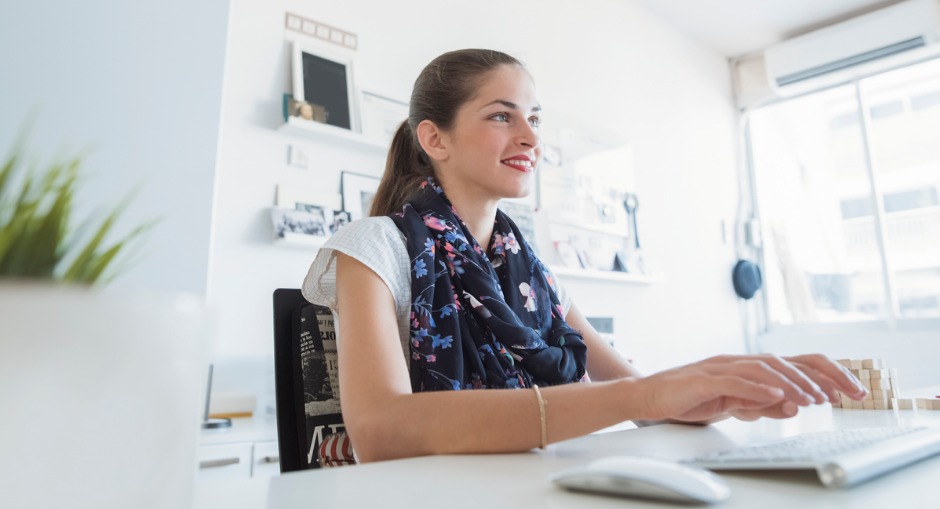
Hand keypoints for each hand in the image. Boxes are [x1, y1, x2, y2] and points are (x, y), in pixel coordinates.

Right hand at [633, 354, 867, 422]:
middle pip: (787, 361)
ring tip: (814, 400)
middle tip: (846, 394)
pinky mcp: (703, 379)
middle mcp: (738, 361)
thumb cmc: (689, 399)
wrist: (649, 397)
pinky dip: (757, 388)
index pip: (795, 364)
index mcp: (748, 366)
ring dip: (793, 384)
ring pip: (765, 369)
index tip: (853, 391)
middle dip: (822, 376)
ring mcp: (721, 367)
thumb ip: (762, 405)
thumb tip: (794, 406)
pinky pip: (735, 381)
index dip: (827, 374)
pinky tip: (776, 396)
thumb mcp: (734, 406)